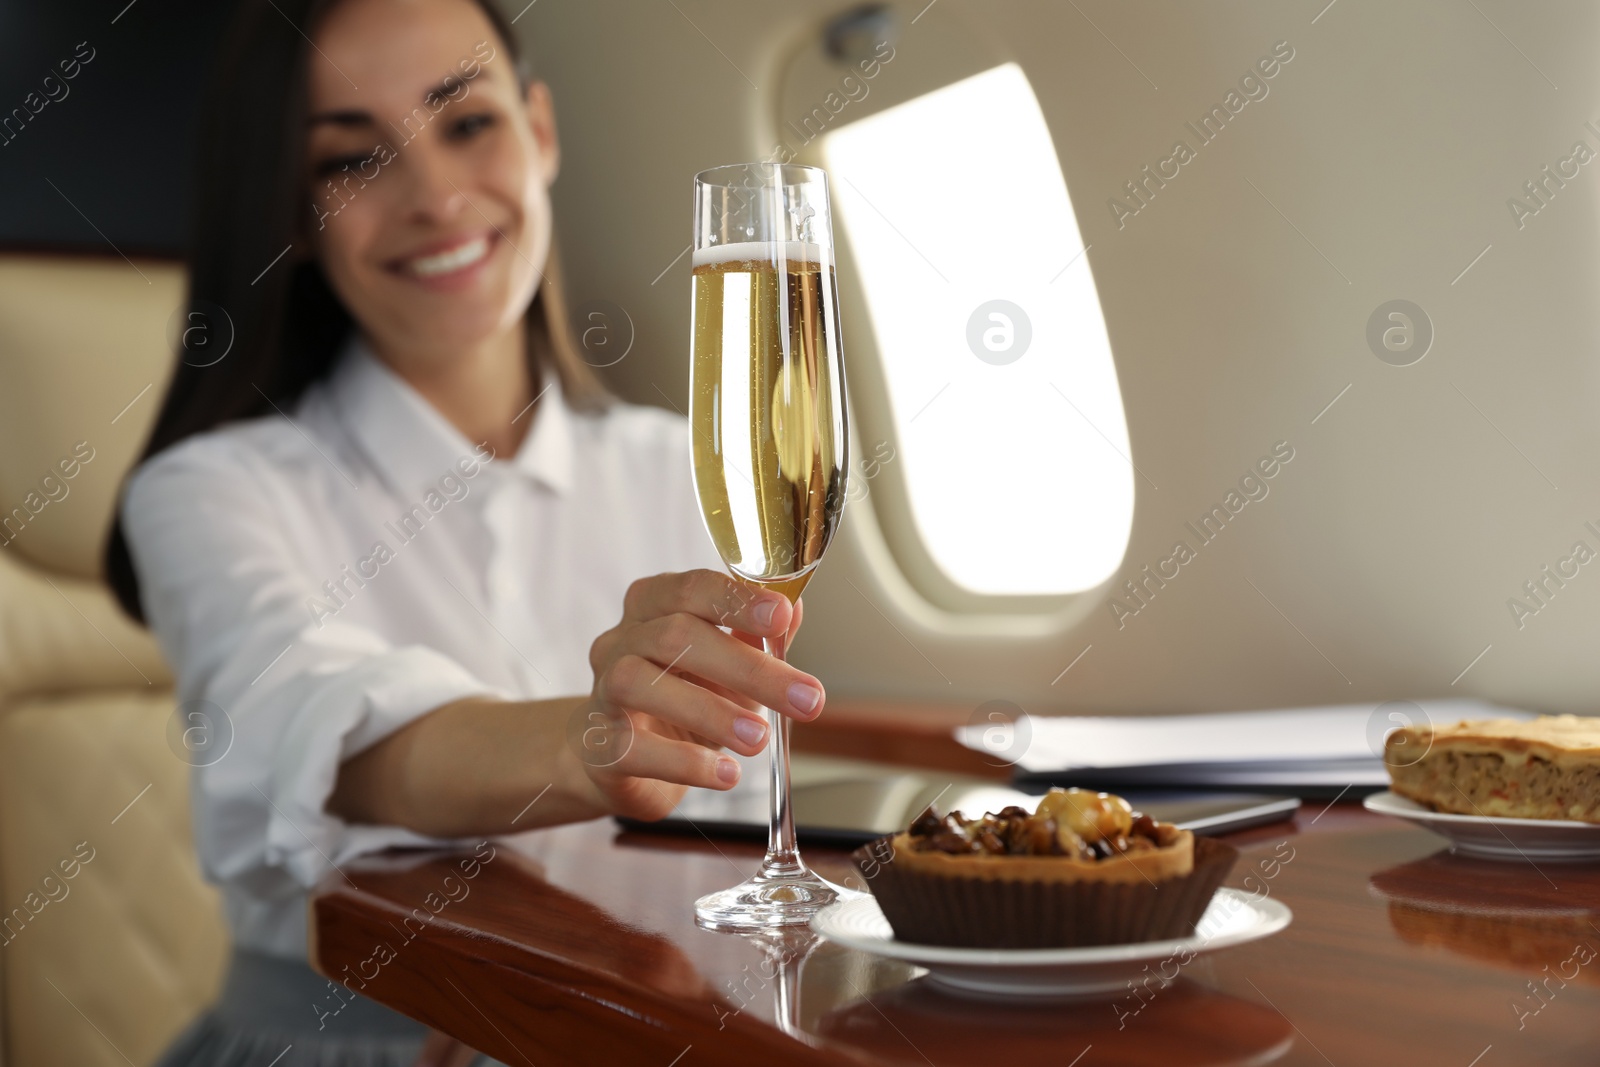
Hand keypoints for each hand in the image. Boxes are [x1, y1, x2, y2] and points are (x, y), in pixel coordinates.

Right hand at [573, 569, 821, 819]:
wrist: (618, 758)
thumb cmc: (679, 698)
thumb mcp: (725, 665)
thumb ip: (756, 636)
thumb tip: (795, 606)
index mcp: (652, 607)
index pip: (691, 589)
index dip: (737, 600)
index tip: (782, 618)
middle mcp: (619, 641)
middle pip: (675, 636)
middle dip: (748, 667)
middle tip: (806, 700)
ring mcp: (602, 692)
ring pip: (641, 684)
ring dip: (710, 712)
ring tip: (759, 739)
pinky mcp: (598, 747)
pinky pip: (634, 748)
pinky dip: (685, 762)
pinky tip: (726, 774)